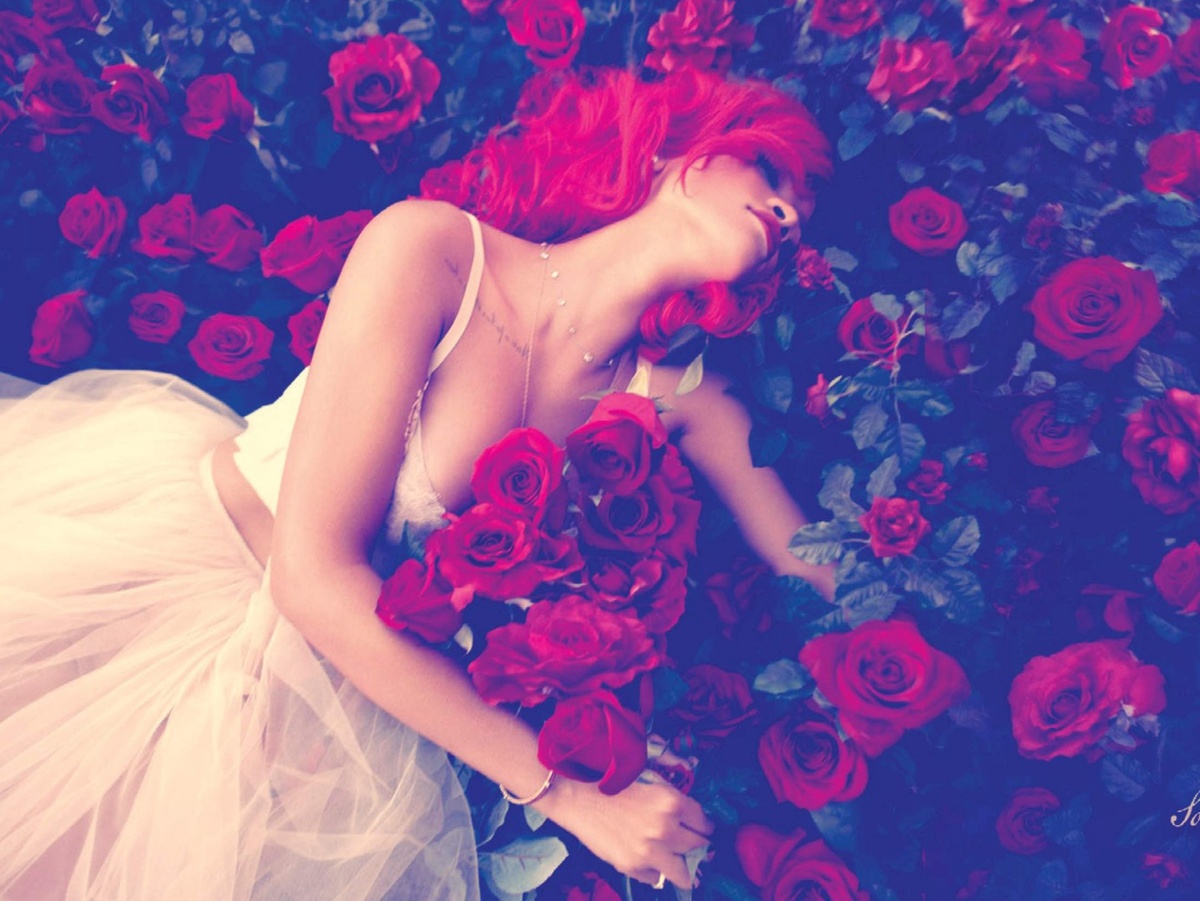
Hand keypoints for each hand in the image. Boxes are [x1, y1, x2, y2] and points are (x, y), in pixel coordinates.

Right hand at [537, 774, 713, 889]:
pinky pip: (655, 878)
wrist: (577, 795)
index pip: (704, 823)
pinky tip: (645, 859)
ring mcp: (650, 850)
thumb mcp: (651, 784)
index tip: (701, 830)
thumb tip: (692, 824)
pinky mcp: (632, 866)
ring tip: (676, 862)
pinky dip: (653, 871)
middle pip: (698, 846)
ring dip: (681, 866)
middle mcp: (666, 828)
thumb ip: (673, 804)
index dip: (703, 826)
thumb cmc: (612, 785)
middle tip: (690, 844)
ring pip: (683, 872)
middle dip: (696, 845)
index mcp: (672, 801)